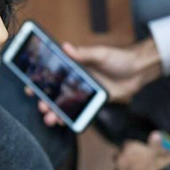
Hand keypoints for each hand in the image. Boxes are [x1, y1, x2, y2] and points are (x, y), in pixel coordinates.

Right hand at [28, 37, 162, 126]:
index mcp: (76, 66)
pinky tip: (63, 123)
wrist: (139, 70)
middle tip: (41, 107)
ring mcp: (85, 92)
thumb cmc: (120, 58)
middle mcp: (77, 80)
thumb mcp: (101, 54)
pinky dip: (71, 118)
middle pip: (56, 92)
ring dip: (56, 112)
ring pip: (65, 104)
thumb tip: (66, 47)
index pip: (54, 74)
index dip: (41, 81)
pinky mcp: (94, 102)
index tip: (30, 87)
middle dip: (46, 101)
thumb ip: (83, 53)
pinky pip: (80, 111)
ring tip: (49, 119)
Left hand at [114, 131, 169, 169]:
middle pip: (118, 157)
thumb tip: (155, 134)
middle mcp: (121, 159)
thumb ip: (155, 143)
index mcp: (130, 147)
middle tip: (135, 163)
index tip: (139, 152)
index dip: (133, 149)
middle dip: (124, 159)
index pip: (127, 145)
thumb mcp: (162, 151)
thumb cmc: (163, 166)